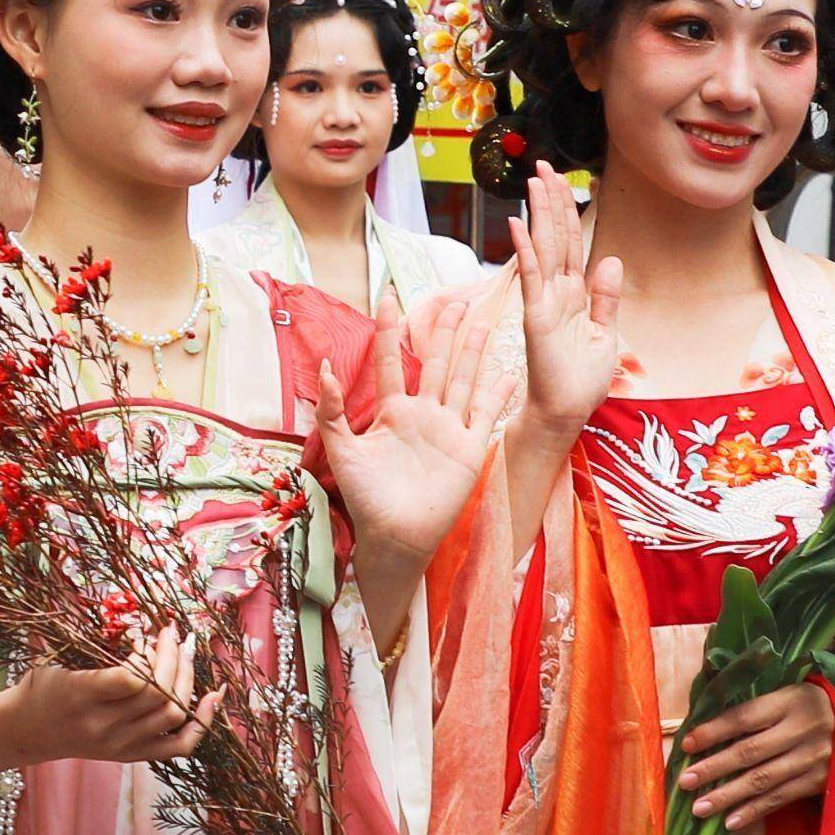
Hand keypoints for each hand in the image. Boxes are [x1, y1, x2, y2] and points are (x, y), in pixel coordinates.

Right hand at [0, 629, 223, 781]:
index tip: (143, 637)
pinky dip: (202, 722)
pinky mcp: (132, 755)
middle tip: (174, 634)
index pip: (133, 679)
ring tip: (184, 653)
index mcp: (82, 697)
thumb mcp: (57, 655)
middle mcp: (104, 727)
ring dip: (187, 679)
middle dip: (174, 657)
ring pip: (174, 715)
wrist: (27, 731)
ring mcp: (121, 745)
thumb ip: (95, 639)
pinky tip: (213, 696)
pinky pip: (179, 746)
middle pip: (159, 695)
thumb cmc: (43, 684)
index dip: (148, 654)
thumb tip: (139, 618)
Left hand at [310, 320, 501, 552]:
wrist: (395, 537)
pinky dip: (498, 394)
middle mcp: (423, 415)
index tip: (388, 297)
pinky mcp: (470, 449)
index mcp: (392, 412)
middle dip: (443, 332)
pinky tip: (510, 373)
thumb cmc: (366, 499)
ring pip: (463, 380)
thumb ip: (332, 412)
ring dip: (472, 352)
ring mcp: (449, 430)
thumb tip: (324, 368)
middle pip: (435, 363)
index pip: (391, 361)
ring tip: (482, 321)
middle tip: (453, 300)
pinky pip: (486, 415)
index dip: (388, 330)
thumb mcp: (343, 452)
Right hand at [508, 172, 625, 439]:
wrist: (567, 412)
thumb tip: (611, 260)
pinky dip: (526, 250)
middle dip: (551, 200)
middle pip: (556, 236)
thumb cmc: (582, 380)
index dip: (568, 212)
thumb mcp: (605, 334)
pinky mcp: (537, 317)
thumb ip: (606, 297)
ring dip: (539, 213)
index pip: (572, 243)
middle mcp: (557, 292)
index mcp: (574, 294)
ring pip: (544, 248)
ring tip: (534, 180)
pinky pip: (532, 277)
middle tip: (544, 165)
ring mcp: (544, 302)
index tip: (563, 181)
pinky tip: (517, 224)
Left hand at [678, 669, 834, 829]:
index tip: (686, 745)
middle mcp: (804, 728)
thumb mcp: (789, 696)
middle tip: (685, 781)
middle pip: (750, 751)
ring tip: (700, 808)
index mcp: (791, 700)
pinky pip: (781, 798)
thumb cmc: (812, 707)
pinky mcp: (821, 781)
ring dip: (729, 796)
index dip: (714, 731)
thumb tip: (705, 728)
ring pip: (763, 780)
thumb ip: (756, 708)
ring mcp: (814, 757)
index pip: (744, 717)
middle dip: (714, 767)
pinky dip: (754, 811)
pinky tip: (730, 822)